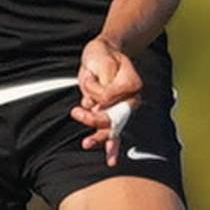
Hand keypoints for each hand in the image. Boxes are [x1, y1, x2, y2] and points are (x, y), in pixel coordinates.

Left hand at [72, 37, 141, 166]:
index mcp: (132, 84)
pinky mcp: (112, 112)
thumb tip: (93, 104)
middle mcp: (130, 99)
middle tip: (77, 112)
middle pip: (114, 116)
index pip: (111, 97)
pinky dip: (110, 145)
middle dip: (94, 120)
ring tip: (86, 144)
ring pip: (114, 129)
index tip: (87, 87)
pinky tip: (108, 157)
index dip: (98, 95)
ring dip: (99, 137)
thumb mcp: (101, 60)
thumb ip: (102, 81)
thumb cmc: (103, 54)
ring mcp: (122, 107)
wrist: (105, 52)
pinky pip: (113, 133)